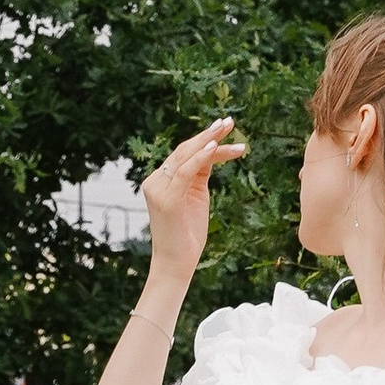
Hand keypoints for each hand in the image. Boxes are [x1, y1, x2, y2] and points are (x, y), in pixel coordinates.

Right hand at [139, 116, 247, 286]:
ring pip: (186, 156)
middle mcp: (155, 181)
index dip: (204, 139)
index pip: (184, 154)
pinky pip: (186, 171)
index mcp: (161, 181)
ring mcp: (159, 189)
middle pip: (184, 150)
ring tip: (229, 128)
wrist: (175, 263)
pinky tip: (216, 146)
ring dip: (210, 140)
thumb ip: (198, 176)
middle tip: (229, 121)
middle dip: (209, 134)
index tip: (224, 128)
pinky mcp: (167, 199)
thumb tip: (212, 154)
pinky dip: (201, 156)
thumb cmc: (187, 235)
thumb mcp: (195, 199)